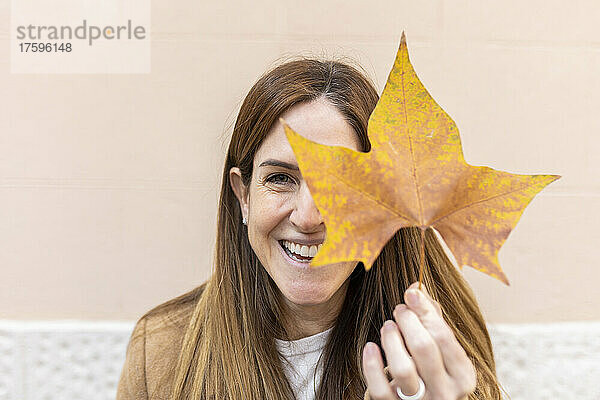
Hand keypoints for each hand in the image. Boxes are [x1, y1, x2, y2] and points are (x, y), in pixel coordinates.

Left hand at [362, 282, 476, 399]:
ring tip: (388, 326)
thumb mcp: (441, 352)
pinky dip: (372, 365)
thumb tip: (416, 287)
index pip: (444, 336)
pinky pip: (380, 388)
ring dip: (391, 340)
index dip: (425, 311)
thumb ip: (432, 320)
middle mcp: (445, 392)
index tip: (411, 293)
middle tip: (399, 310)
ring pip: (402, 369)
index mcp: (462, 376)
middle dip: (408, 321)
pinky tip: (370, 347)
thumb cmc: (431, 373)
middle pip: (423, 348)